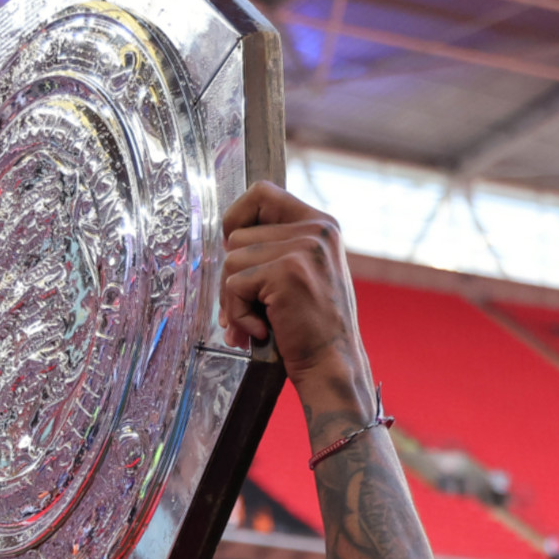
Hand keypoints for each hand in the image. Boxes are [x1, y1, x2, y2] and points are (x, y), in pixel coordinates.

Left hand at [217, 182, 375, 412]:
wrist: (333, 366)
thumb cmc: (313, 328)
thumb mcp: (305, 273)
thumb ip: (277, 249)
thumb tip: (225, 241)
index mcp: (321, 224)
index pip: (263, 192)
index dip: (237, 216)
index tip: (232, 246)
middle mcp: (316, 229)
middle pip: (238, 234)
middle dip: (233, 276)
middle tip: (246, 309)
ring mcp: (304, 248)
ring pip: (232, 260)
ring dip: (234, 299)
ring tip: (257, 323)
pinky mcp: (288, 272)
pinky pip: (235, 285)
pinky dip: (238, 314)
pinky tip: (262, 330)